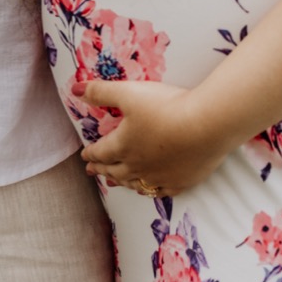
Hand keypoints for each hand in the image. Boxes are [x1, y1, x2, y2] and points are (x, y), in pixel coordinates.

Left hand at [82, 80, 231, 198]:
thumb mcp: (129, 93)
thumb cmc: (166, 107)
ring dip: (122, 182)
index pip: (101, 152)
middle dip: (102, 170)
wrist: (206, 125)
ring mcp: (160, 177)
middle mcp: (138, 165)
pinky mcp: (181, 181)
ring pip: (135, 183)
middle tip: (93, 172)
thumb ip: (101, 91)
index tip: (85, 156)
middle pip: (115, 170)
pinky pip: (161, 191)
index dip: (91, 153)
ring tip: (115, 182)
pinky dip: (150, 190)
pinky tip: (149, 189)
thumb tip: (75, 90)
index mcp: (123, 145)